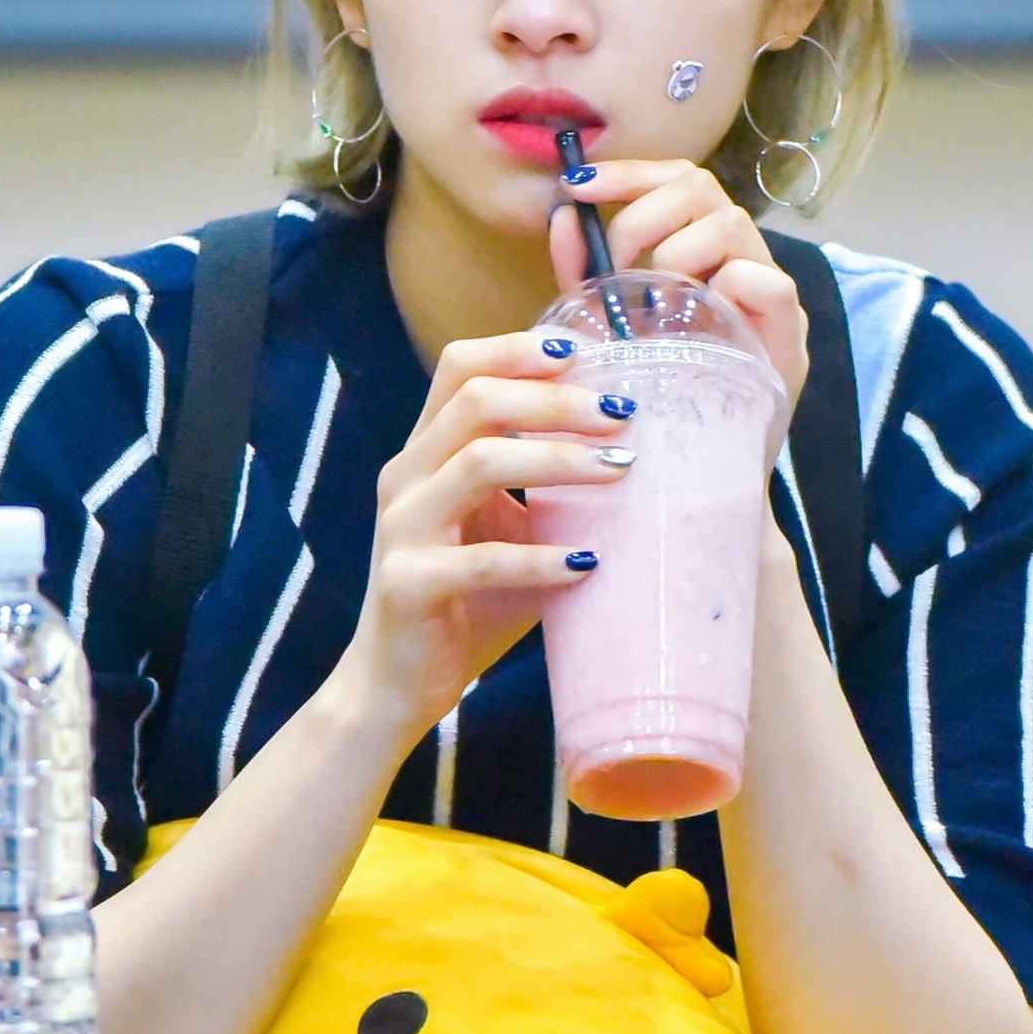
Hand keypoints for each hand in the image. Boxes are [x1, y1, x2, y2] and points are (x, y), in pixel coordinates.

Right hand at [342, 332, 640, 739]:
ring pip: (478, 464)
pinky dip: (541, 559)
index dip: (520, 349)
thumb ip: (547, 492)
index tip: (589, 353)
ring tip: (619, 472)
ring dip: (558, 461)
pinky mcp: (409, 583)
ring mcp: (402, 528)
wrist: (396, 684)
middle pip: (476, 400)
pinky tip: (587, 566)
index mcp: (426, 452)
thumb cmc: (465, 602)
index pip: (461, 367)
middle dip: (556, 400)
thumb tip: (636, 458)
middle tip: (622, 415)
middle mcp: (407, 477)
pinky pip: (481, 561)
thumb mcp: (507, 530)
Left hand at [549, 158, 808, 456]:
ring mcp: (770, 301)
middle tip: (615, 263)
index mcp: (704, 255)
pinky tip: (691, 319)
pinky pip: (767, 282)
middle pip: (702, 188)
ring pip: (732, 225)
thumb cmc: (655, 403)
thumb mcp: (611, 331)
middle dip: (644, 214)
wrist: (696, 486)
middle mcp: (742, 264)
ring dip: (677, 251)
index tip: (576, 183)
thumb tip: (560, 217)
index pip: (677, 180)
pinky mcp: (787, 343)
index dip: (628, 172)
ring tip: (651, 303)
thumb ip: (587, 276)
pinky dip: (726, 285)